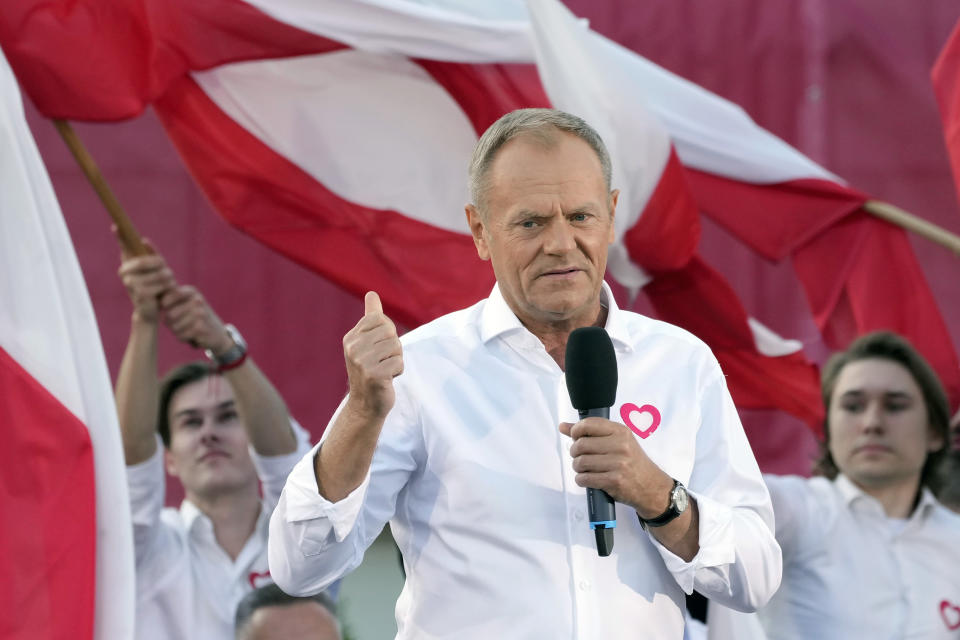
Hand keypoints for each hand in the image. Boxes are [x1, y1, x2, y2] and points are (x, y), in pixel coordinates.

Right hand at [117, 240, 174, 322]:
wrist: (150, 312)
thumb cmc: (153, 288)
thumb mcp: (154, 270)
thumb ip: (150, 255)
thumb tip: (144, 240)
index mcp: (127, 265)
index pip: (124, 248)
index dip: (121, 237)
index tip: (116, 225)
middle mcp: (124, 272)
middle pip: (147, 260)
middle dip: (161, 266)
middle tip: (168, 273)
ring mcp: (130, 283)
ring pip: (160, 272)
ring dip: (168, 279)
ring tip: (166, 286)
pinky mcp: (140, 293)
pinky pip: (162, 284)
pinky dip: (167, 288)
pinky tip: (164, 294)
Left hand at [159, 285, 230, 352]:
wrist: (218, 333)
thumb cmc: (195, 317)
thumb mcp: (185, 303)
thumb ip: (169, 297)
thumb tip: (146, 295)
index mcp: (191, 291)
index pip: (165, 299)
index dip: (165, 309)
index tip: (172, 311)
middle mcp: (197, 300)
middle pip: (168, 315)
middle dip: (171, 323)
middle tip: (182, 323)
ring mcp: (200, 314)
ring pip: (173, 327)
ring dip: (178, 331)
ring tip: (188, 328)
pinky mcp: (201, 328)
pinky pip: (180, 335)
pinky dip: (183, 338)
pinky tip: (192, 335)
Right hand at [342, 291, 403, 419]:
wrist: (365, 405)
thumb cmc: (371, 370)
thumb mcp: (368, 342)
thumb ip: (371, 317)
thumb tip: (372, 293)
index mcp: (351, 337)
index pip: (382, 320)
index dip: (388, 335)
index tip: (377, 350)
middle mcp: (352, 347)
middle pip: (391, 333)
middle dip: (394, 349)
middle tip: (381, 362)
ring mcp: (361, 361)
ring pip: (397, 347)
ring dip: (396, 360)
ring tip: (384, 371)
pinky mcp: (373, 375)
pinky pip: (399, 363)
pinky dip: (398, 372)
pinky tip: (386, 380)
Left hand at [559, 418, 673, 518]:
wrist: (651, 486)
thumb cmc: (632, 462)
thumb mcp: (617, 441)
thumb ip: (591, 432)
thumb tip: (563, 426)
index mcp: (621, 431)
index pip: (589, 424)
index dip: (576, 431)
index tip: (575, 437)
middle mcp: (621, 445)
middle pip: (581, 445)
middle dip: (575, 452)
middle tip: (580, 456)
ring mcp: (618, 464)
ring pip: (580, 462)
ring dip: (578, 468)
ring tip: (585, 469)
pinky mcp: (614, 481)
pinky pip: (585, 479)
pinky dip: (582, 480)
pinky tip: (589, 479)